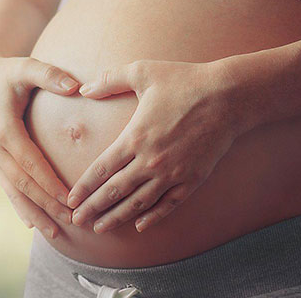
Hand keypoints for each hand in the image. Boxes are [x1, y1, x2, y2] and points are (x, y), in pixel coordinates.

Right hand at [0, 55, 79, 238]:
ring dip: (33, 213)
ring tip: (54, 234)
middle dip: (46, 205)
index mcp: (3, 130)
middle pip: (23, 184)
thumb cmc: (8, 72)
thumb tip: (75, 86)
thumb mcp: (26, 67)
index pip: (30, 163)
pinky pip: (7, 187)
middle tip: (70, 223)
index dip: (49, 183)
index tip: (69, 200)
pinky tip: (32, 223)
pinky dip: (20, 206)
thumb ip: (49, 75)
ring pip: (14, 192)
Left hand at [66, 59, 241, 232]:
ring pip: (139, 203)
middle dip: (93, 208)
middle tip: (76, 221)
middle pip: (115, 191)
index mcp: (135, 137)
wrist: (229, 96)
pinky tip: (140, 225)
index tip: (70, 201)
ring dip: (117, 217)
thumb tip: (84, 88)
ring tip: (100, 229)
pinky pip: (168, 204)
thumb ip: (110, 80)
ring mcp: (172, 173)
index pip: (101, 170)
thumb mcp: (143, 72)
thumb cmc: (185, 81)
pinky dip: (153, 217)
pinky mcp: (193, 179)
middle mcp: (151, 160)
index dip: (84, 188)